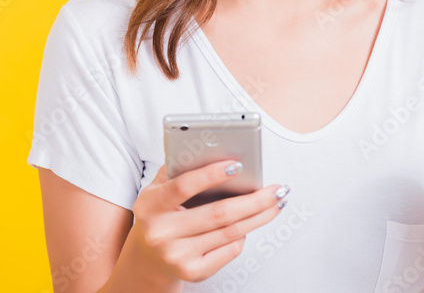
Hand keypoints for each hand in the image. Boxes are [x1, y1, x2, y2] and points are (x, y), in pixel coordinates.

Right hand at [121, 159, 287, 285]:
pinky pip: (229, 251)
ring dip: (258, 217)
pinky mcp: (193, 272)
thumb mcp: (156, 190)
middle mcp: (162, 233)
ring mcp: (177, 256)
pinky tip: (251, 223)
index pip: (183, 187)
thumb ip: (177, 170)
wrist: (147, 258)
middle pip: (218, 214)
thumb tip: (212, 150)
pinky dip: (243, 236)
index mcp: (151, 206)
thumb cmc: (158, 215)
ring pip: (229, 233)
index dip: (211, 175)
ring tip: (275, 203)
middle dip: (254, 201)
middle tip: (276, 190)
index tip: (237, 165)